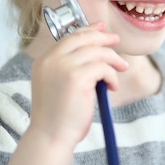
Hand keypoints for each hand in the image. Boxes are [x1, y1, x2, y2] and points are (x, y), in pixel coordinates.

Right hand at [29, 21, 127, 148]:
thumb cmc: (58, 117)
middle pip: (83, 38)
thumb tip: (96, 52)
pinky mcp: (77, 77)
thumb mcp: (59, 84)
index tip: (101, 27)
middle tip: (116, 40)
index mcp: (44, 61)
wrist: (51, 137)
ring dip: (112, 60)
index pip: (69, 37)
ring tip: (121, 69)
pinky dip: (112, 75)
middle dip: (103, 37)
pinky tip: (111, 87)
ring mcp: (63, 67)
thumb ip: (70, 67)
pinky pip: (103, 68)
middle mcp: (51, 60)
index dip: (87, 30)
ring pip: (97, 52)